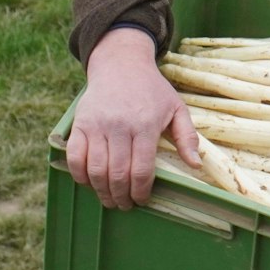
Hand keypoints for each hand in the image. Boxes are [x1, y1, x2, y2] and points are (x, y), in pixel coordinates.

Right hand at [64, 28, 199, 209]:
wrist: (121, 64)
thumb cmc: (152, 90)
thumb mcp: (176, 108)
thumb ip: (187, 137)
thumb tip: (195, 165)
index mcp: (145, 125)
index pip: (142, 169)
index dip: (141, 191)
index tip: (142, 200)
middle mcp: (119, 127)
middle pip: (117, 174)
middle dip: (121, 196)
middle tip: (125, 205)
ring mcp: (96, 126)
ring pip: (95, 169)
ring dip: (101, 191)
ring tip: (109, 199)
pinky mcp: (79, 124)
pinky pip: (74, 157)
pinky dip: (80, 175)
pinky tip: (90, 182)